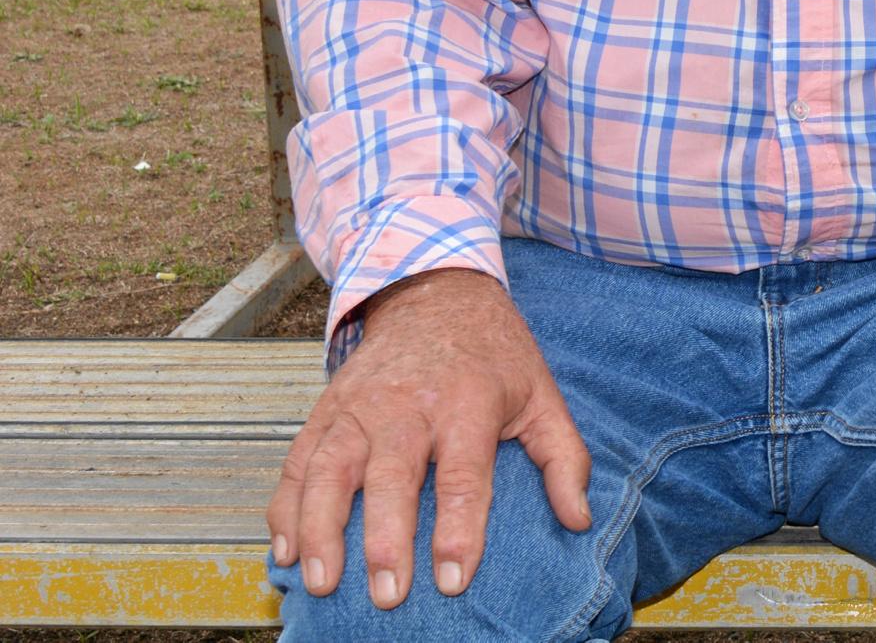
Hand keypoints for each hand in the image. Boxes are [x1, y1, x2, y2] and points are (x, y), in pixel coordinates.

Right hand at [267, 269, 591, 607]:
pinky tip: (285, 549)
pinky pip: (298, 461)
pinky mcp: (327, 409)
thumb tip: (578, 521)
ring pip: (330, 469)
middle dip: (386, 539)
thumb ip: (564, 459)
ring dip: (321, 528)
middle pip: (392, 475)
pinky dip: (286, 506)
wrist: (438, 293)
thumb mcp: (542, 396)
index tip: (452, 581)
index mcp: (468, 402)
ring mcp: (360, 405)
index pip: (463, 474)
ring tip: (320, 581)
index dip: (458, 529)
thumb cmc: (496, 357)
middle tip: (387, 594)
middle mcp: (408, 403)